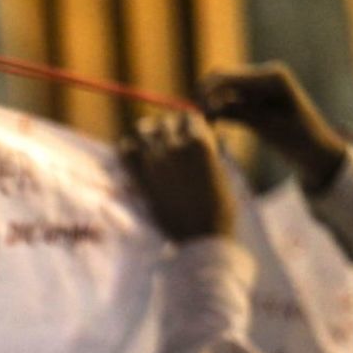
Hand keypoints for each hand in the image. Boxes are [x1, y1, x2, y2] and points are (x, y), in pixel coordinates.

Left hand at [122, 112, 235, 242]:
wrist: (200, 235)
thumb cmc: (221, 207)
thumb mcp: (226, 172)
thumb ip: (216, 150)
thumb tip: (217, 137)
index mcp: (199, 142)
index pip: (189, 116)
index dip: (191, 125)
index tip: (192, 135)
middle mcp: (174, 147)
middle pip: (166, 122)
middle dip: (170, 129)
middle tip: (174, 143)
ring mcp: (153, 161)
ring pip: (143, 130)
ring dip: (149, 135)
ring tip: (156, 147)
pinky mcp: (139, 177)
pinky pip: (125, 151)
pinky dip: (130, 148)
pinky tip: (138, 156)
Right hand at [199, 62, 346, 190]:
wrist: (316, 150)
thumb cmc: (298, 139)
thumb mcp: (265, 127)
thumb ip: (236, 113)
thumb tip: (205, 109)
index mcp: (271, 76)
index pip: (226, 77)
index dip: (207, 95)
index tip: (199, 120)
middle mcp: (264, 75)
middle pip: (220, 79)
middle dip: (206, 98)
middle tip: (199, 124)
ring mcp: (259, 85)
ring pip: (221, 89)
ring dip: (210, 106)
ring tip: (208, 128)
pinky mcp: (255, 97)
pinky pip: (228, 99)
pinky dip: (218, 111)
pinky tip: (216, 126)